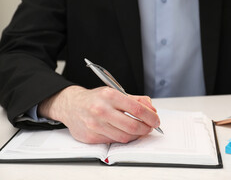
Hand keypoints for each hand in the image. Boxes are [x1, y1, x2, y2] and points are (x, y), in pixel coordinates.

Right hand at [38, 86, 159, 143]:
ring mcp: (95, 125)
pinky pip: (113, 141)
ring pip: (124, 137)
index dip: (150, 117)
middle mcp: (101, 110)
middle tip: (150, 127)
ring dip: (136, 135)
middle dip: (146, 129)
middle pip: (132, 126)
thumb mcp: (115, 92)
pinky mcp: (91, 137)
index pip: (137, 109)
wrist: (71, 105)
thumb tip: (152, 109)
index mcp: (109, 95)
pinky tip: (124, 132)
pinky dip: (122, 138)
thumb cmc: (95, 99)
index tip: (156, 120)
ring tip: (139, 130)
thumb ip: (136, 100)